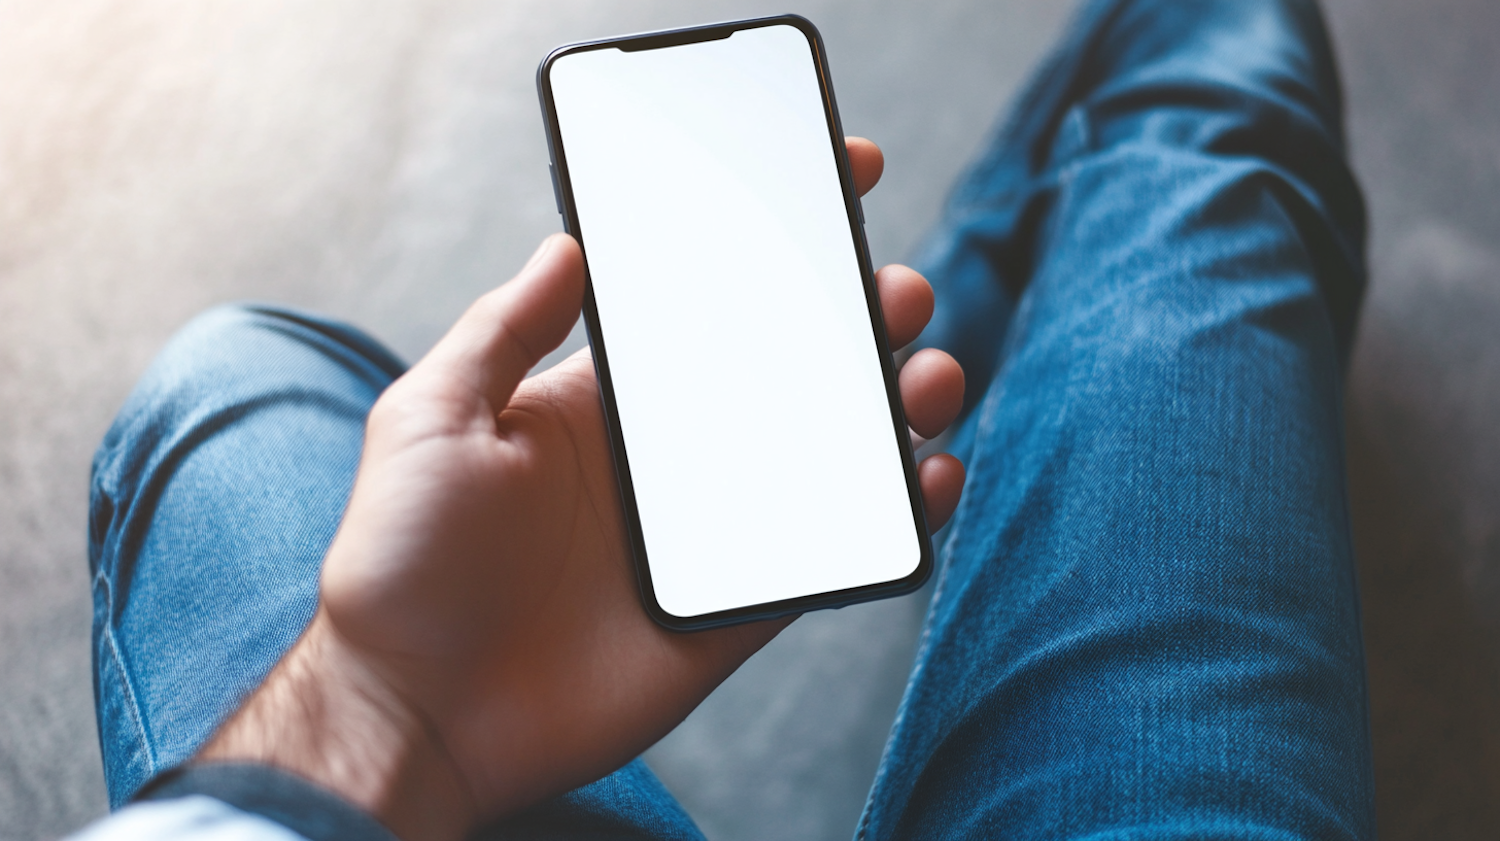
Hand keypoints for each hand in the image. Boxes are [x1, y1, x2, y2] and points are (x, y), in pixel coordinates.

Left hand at [198, 138, 965, 840]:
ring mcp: (711, 531)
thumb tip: (568, 242)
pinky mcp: (738, 606)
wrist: (415, 714)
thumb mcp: (432, 417)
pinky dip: (896, 512)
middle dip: (858, 321)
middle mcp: (669, 458)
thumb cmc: (402, 563)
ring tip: (928, 376)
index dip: (771, 248)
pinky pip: (834, 551)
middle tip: (897, 294)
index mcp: (604, 401)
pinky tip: (929, 475)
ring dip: (895, 405)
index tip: (836, 186)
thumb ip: (505, 329)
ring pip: (831, 453)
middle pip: (792, 372)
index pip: (707, 305)